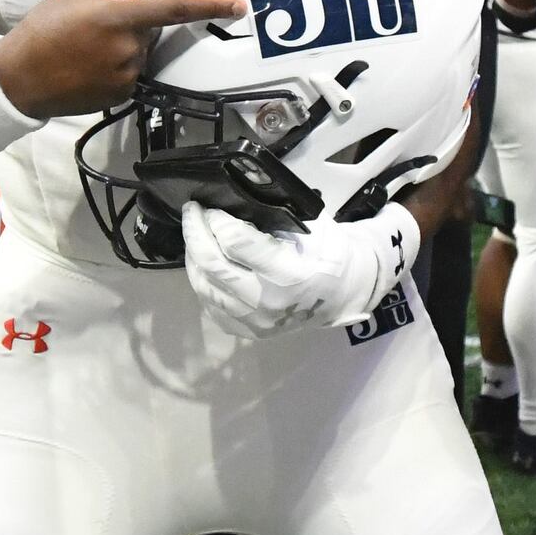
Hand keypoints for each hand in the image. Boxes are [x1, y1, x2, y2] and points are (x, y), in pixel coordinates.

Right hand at [0, 0, 247, 118]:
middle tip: (95, 22)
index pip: (176, 9)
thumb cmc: (45, 27)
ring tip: (85, 46)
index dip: (210, 6)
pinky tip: (87, 65)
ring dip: (124, 45)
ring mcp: (127, 75)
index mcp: (121, 18)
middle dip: (133, 22)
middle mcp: (130, 48)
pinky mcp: (120, 95)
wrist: (21, 78)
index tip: (239, 4)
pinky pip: (129, 73)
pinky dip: (116, 65)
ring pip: (140, 52)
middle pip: (150, 29)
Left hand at [180, 201, 417, 336]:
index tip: (210, 206)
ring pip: (204, 285)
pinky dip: (202, 280)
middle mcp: (267, 301)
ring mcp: (255, 321)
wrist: (343, 293)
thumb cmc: (329, 253)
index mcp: (288, 272)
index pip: (235, 242)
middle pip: (212, 265)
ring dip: (194, 255)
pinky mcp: (247, 331)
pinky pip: (210, 304)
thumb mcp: (310, 226)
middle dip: (194, 233)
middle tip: (192, 212)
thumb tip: (230, 202)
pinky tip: (205, 263)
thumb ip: (272, 217)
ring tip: (196, 235)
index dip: (216, 220)